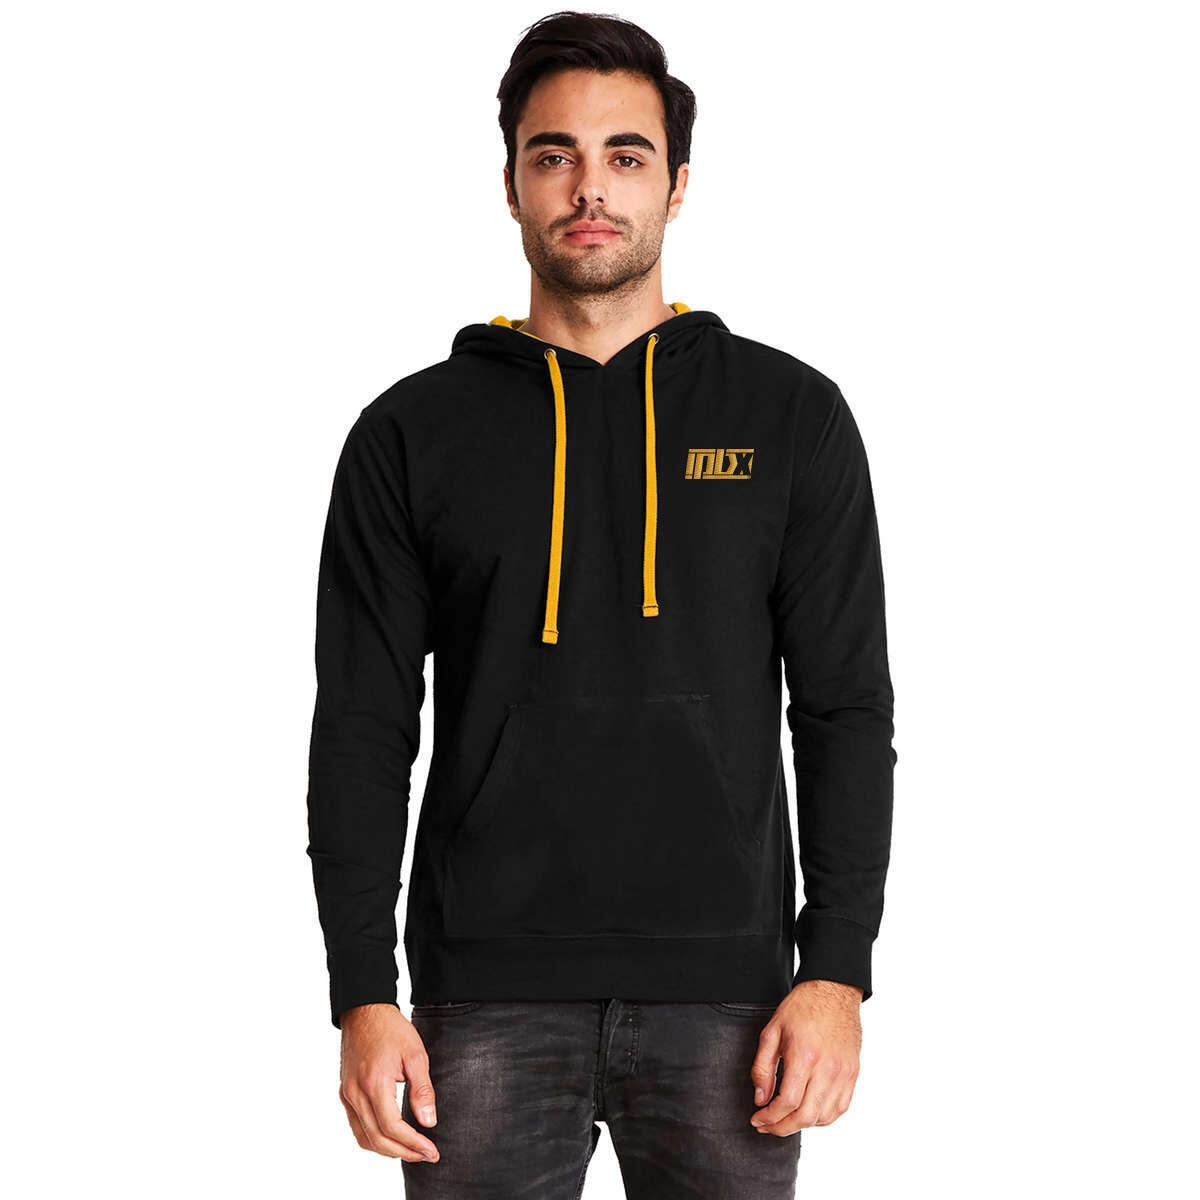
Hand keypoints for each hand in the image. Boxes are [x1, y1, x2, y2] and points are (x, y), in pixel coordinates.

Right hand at [338, 1003, 440, 1162]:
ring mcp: (347, 1094)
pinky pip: (356, 1126)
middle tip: (426, 1155)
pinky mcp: (345, 1092)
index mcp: (374, 1083)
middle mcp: (356, 1093)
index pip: (392, 1127)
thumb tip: (429, 1122)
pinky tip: (391, 1137)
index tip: (432, 1151)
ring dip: (388, 1150)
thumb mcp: (415, 1054)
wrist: (364, 1011)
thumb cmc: (391, 1029)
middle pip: (378, 1138)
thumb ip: (422, 1089)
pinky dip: (373, 1138)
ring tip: (412, 1150)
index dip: (414, 1144)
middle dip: (404, 1152)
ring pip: (364, 1137)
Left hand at [748, 979, 862, 1134]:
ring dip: (802, 1126)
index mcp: (804, 1056)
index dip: (769, 1117)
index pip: (787, 1102)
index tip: (757, 1118)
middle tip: (766, 1125)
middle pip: (806, 1116)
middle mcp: (827, 1068)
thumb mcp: (772, 1031)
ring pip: (824, 1117)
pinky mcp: (853, 1074)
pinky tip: (808, 1113)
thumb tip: (760, 1099)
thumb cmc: (801, 1008)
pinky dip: (823, 1118)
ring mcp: (844, 1073)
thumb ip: (762, 1067)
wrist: (833, 990)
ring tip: (784, 1120)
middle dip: (782, 1127)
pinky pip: (840, 1108)